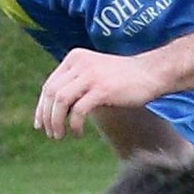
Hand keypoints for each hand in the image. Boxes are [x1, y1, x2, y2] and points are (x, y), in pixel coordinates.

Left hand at [34, 48, 166, 137]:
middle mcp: (80, 64)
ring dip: (56, 122)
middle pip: (51, 94)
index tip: (40, 124)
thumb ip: (77, 83)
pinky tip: (78, 133)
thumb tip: (56, 108)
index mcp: (75, 58)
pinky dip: (74, 124)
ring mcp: (91, 76)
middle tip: (51, 134)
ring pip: (60, 102)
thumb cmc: (125, 77)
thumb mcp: (95, 72)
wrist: (152, 73)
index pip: (49, 85)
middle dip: (47, 117)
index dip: (42, 107)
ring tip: (60, 136)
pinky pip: (78, 110)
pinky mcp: (102, 89)